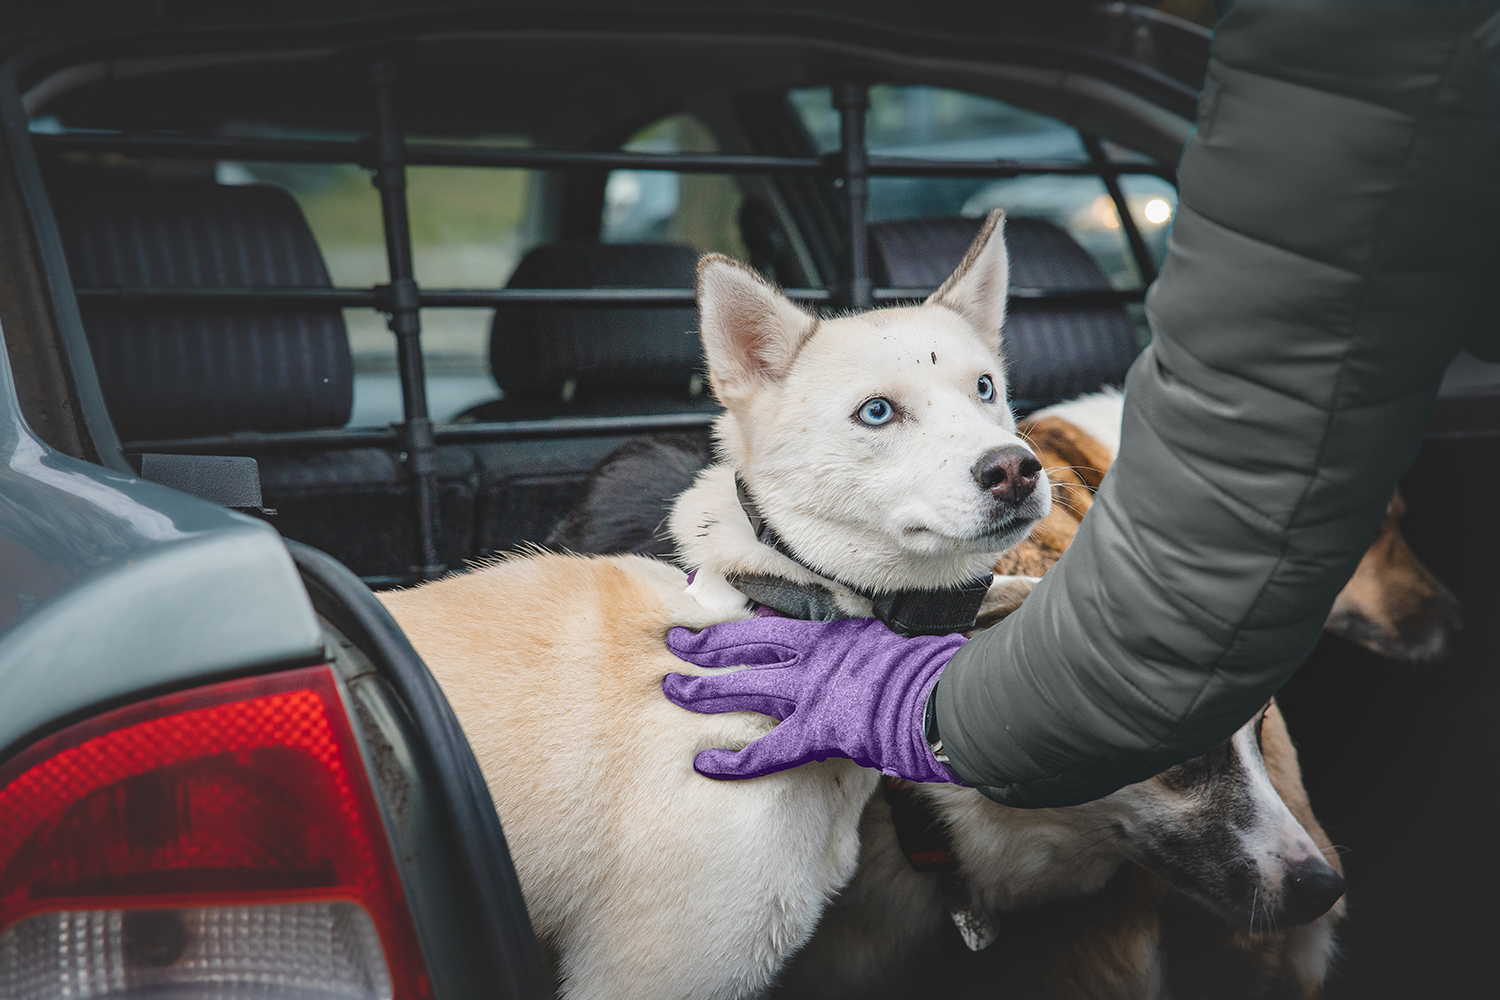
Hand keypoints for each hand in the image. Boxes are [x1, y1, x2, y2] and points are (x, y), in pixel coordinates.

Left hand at [662, 616, 966, 782]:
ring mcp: (814, 692)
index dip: (738, 618)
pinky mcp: (819, 731)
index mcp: (834, 633)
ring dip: (704, 689)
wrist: (950, 698)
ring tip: (671, 689)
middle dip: (706, 645)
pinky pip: (766, 749)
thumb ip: (862, 647)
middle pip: (747, 646)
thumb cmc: (932, 672)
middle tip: (674, 641)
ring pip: (745, 687)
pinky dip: (733, 760)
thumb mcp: (891, 643)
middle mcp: (816, 656)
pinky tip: (704, 765)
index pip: (773, 620)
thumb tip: (859, 654)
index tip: (711, 611)